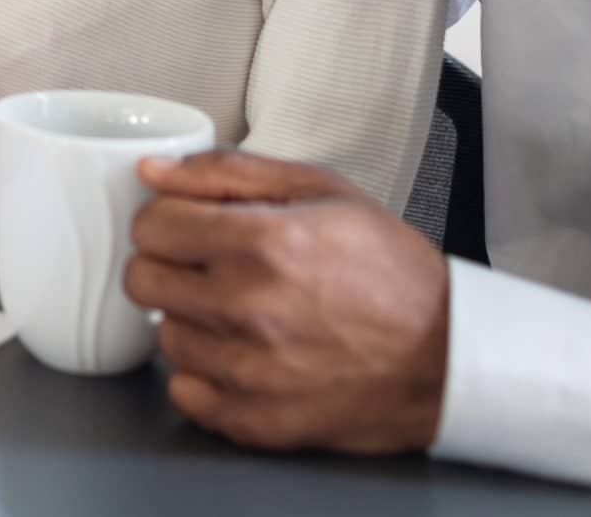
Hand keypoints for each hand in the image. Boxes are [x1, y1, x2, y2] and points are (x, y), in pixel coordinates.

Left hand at [123, 150, 449, 455]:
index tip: (188, 227)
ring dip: (191, 321)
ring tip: (240, 312)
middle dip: (168, 267)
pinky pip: (185, 392)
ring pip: (164, 336)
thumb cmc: (391, 270)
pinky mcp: (256, 420)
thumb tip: (155, 170)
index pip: (151, 225)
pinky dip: (205, 374)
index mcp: (261, 243)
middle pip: (142, 281)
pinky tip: (242, 354)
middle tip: (207, 268)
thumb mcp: (322, 191)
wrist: (448, 356)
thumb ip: (228, 172)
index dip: (166, 219)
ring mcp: (249, 371)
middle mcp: (247, 308)